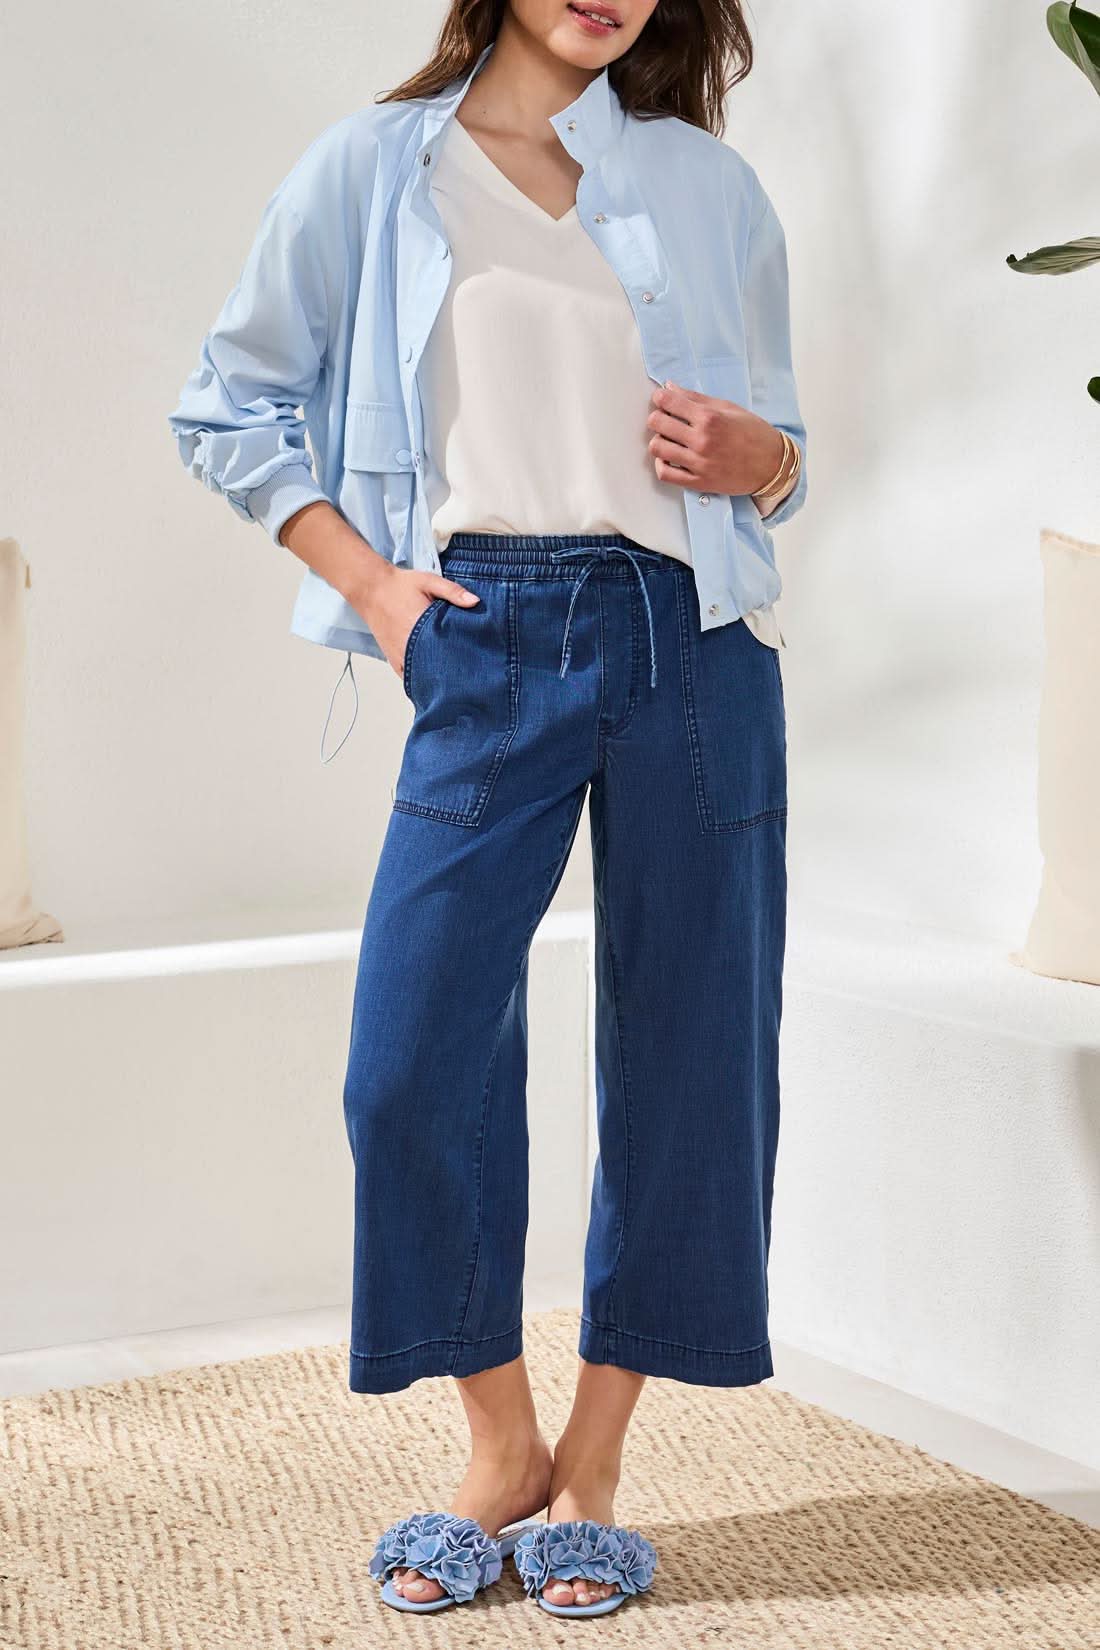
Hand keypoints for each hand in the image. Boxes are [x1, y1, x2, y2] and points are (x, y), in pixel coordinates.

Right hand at [357, 564, 480, 680]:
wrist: (372, 590)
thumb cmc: (400, 586)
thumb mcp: (429, 581)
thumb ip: (453, 591)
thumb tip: (475, 602)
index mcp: (421, 627)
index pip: (448, 650)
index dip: (463, 656)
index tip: (475, 659)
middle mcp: (409, 646)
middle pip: (438, 668)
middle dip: (453, 670)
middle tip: (468, 671)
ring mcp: (400, 656)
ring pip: (423, 677)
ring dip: (437, 677)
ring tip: (453, 677)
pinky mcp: (393, 660)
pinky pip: (409, 679)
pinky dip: (422, 680)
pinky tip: (434, 680)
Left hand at [646, 381, 784, 497]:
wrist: (772, 464)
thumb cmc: (753, 434)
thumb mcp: (728, 407)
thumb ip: (696, 398)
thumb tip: (670, 388)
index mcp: (709, 417)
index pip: (668, 401)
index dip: (660, 398)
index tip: (663, 400)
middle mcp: (702, 440)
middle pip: (657, 423)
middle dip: (657, 417)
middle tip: (665, 419)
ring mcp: (699, 463)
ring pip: (657, 448)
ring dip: (658, 440)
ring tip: (668, 439)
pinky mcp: (699, 482)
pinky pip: (665, 474)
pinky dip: (661, 464)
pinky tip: (668, 458)